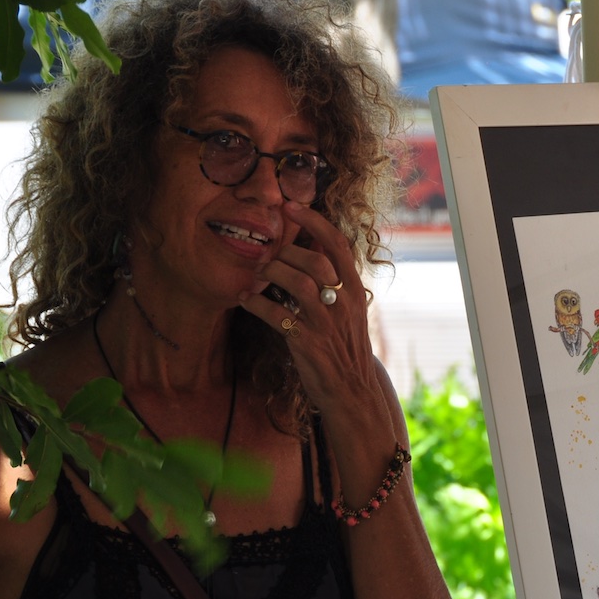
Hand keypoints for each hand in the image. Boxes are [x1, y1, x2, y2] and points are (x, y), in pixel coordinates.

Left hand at [237, 201, 378, 405]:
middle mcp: (343, 303)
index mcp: (354, 291)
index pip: (338, 245)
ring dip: (269, 275)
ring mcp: (325, 323)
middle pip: (311, 260)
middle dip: (283, 254)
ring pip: (294, 283)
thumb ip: (336, 283)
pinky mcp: (307, 343)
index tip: (291, 206)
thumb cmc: (345, 349)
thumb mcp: (349, 312)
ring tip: (256, 277)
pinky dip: (255, 304)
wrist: (353, 392)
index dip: (314, 221)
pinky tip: (244, 300)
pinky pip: (275, 315)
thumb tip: (314, 249)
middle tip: (265, 257)